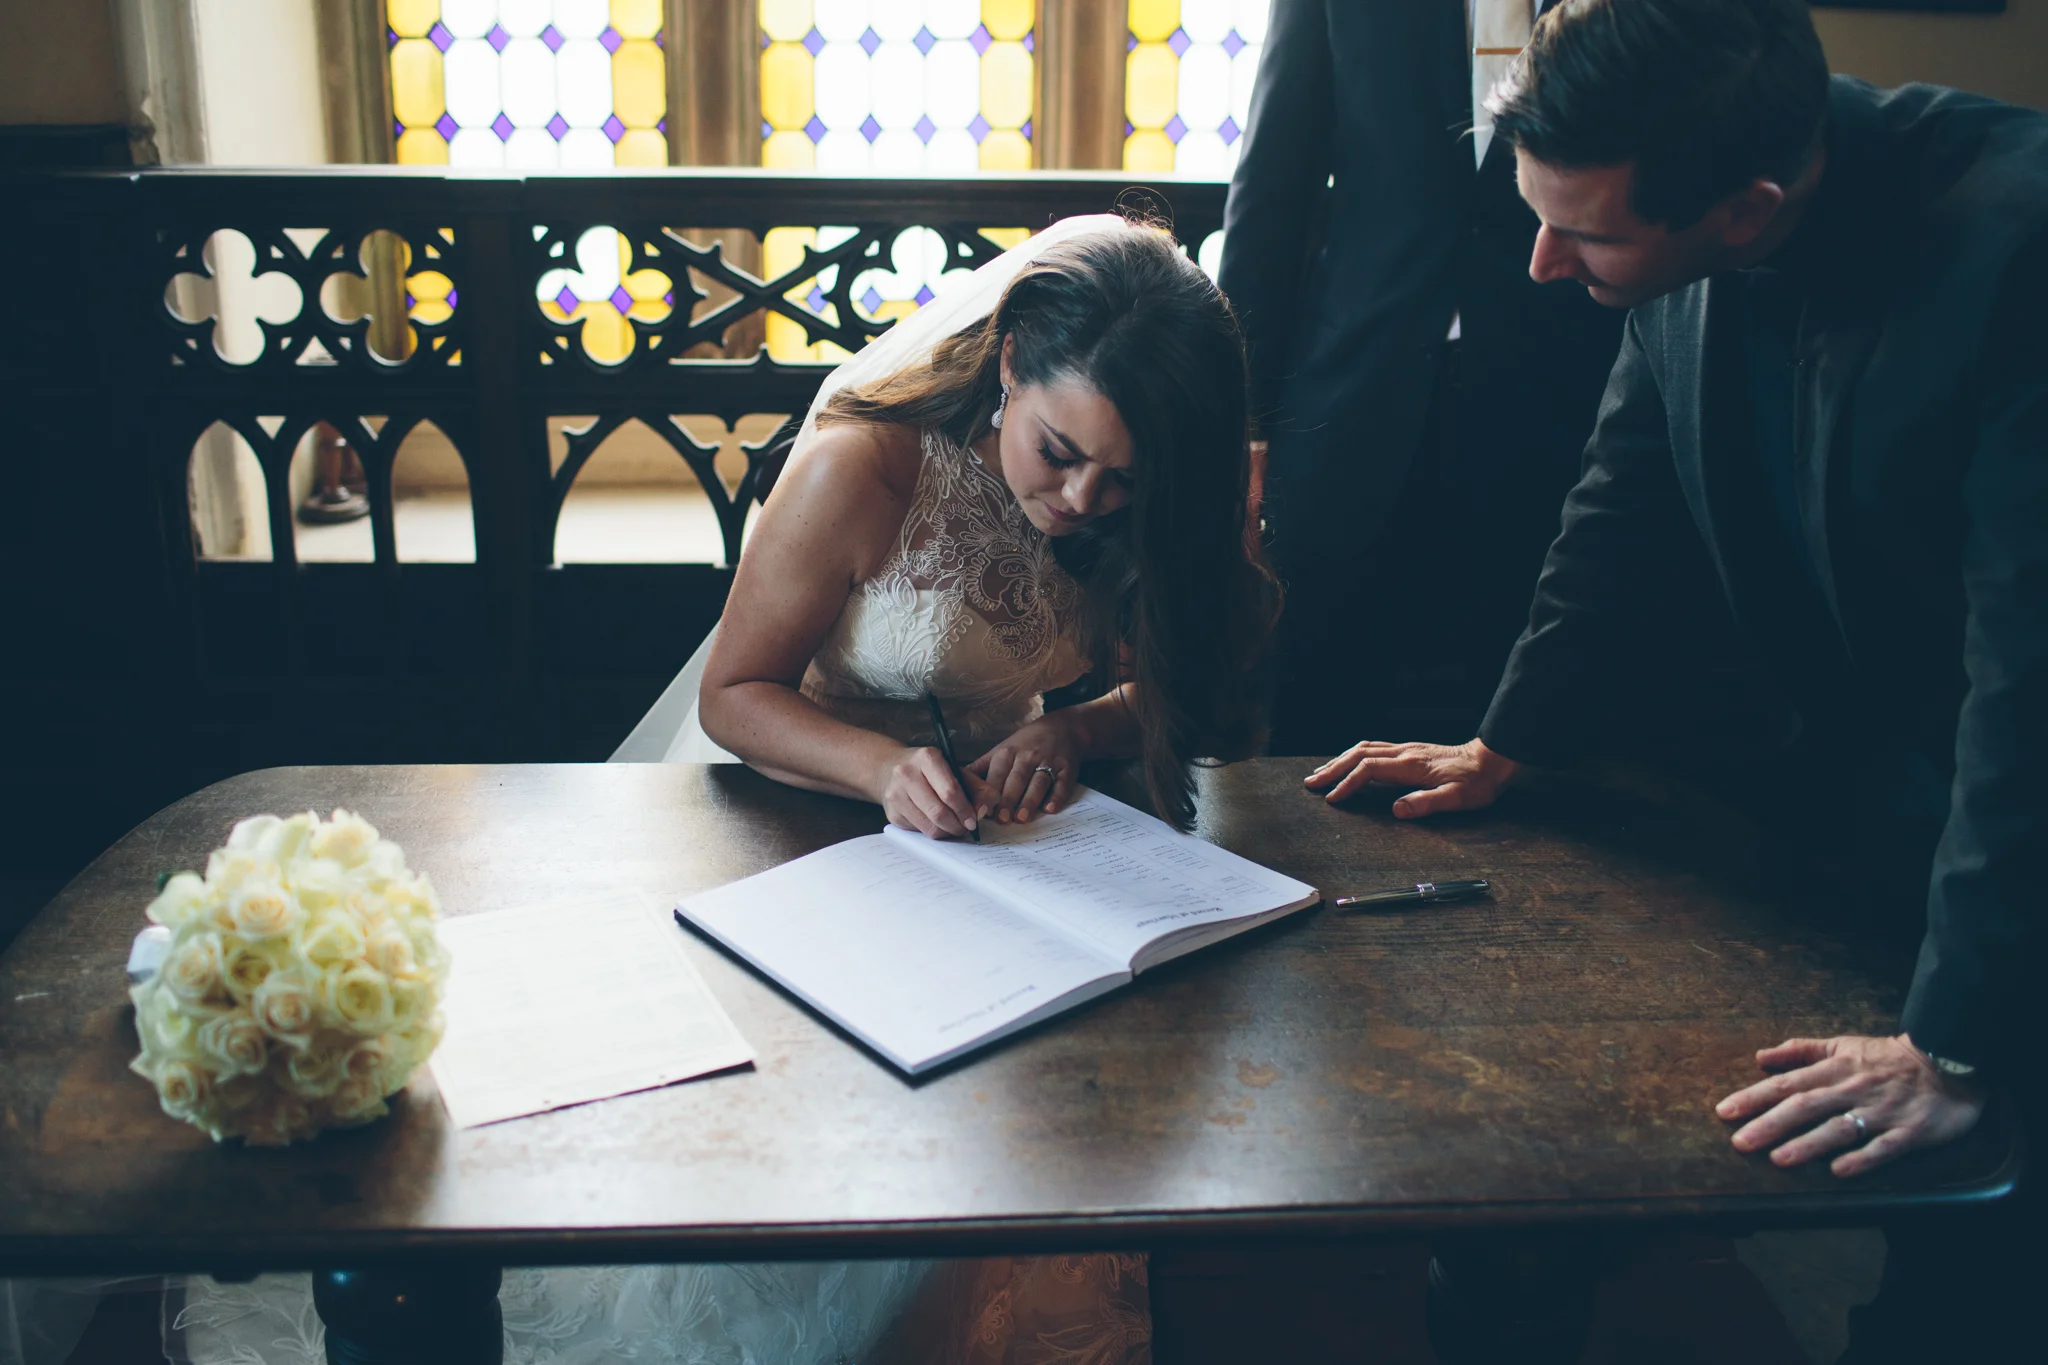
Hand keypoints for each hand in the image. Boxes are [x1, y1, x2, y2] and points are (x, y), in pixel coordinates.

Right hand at [876, 746, 985, 839]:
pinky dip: (932, 832)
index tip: (974, 820)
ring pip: (929, 827)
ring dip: (946, 832)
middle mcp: (906, 773)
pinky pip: (919, 832)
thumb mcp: (957, 770)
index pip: (950, 791)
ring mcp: (895, 794)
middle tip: (966, 828)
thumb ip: (978, 788)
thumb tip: (983, 810)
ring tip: (954, 827)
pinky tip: (937, 824)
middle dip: (957, 825)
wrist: (891, 768)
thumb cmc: (931, 770)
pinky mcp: (891, 813)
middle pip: (938, 812)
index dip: (965, 810)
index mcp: (927, 758)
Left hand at [969, 713, 1081, 824]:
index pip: (997, 773)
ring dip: (1029, 800)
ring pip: (1038, 782)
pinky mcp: (1066, 769)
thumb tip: (957, 785)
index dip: (989, 792)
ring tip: (1022, 818)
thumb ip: (981, 769)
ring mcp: (1048, 762)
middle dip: (1008, 799)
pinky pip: (1062, 784)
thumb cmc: (1025, 744)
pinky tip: (1050, 809)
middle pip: (1016, 779)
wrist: (1061, 728)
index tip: (982, 810)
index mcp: (1008, 753)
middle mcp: (1028, 756)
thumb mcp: (1001, 750)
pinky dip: (1057, 796)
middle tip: (1002, 819)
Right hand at [1304, 738, 1519, 817]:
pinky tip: (1350, 761)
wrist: (1491, 759)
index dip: (1347, 784)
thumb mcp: (1457, 798)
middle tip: (1311, 783)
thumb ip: (1426, 803)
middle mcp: (1404, 753)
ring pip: (1364, 748)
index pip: (1368, 771)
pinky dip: (1355, 755)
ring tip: (1322, 772)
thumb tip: (1397, 810)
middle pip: (1358, 756)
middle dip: (1332, 769)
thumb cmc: (1476, 781)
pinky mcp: (1410, 750)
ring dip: (1340, 760)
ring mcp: (1406, 749)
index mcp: (1410, 765)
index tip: (1332, 799)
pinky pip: (1374, 748)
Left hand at [1715, 1034, 1985, 1176]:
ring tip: (1779, 1159)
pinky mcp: (1910, 1132)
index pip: (1786, 1084)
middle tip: (1740, 1142)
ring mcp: (1881, 1112)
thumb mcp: (1843, 1045)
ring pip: (1840, 1128)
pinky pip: (1884, 1147)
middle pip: (1805, 1106)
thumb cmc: (1888, 1057)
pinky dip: (1862, 1158)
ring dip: (1809, 1144)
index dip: (1754, 1097)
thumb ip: (1801, 1051)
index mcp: (1834, 1069)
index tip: (1725, 1112)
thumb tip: (1761, 1056)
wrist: (1948, 1061)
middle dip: (1770, 1124)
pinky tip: (1840, 1171)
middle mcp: (1852, 1089)